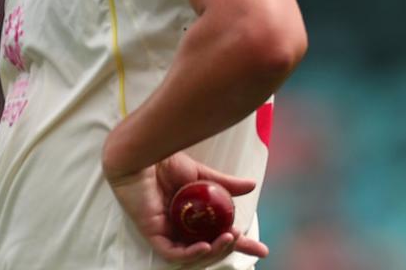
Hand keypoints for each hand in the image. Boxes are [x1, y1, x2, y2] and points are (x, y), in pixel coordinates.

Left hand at [106, 152, 267, 264]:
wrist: (143, 152)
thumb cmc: (165, 161)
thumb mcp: (202, 175)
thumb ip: (225, 184)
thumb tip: (252, 185)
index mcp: (191, 216)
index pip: (217, 235)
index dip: (240, 244)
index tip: (262, 249)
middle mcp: (179, 226)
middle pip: (207, 248)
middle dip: (229, 249)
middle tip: (242, 239)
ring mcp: (165, 230)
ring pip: (192, 253)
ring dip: (213, 250)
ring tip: (229, 238)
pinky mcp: (150, 231)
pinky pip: (171, 251)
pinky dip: (190, 253)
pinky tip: (205, 245)